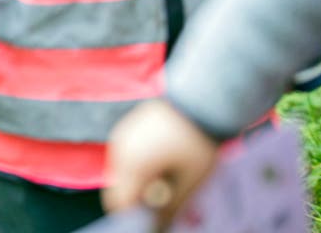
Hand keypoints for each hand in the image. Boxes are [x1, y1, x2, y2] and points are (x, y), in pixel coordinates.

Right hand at [102, 99, 218, 223]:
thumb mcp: (189, 183)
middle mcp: (119, 150)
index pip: (118, 203)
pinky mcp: (128, 127)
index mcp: (131, 165)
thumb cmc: (197, 144)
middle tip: (162, 204)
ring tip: (166, 182)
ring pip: (122, 172)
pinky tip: (163, 163)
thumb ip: (170, 209)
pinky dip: (139, 167)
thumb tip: (158, 227)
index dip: (133, 218)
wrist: (202, 99)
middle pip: (118, 188)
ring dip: (138, 183)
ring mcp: (122, 136)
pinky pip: (126, 156)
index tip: (153, 221)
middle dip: (137, 201)